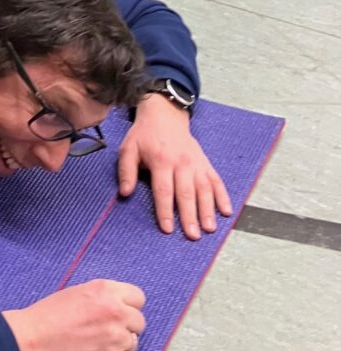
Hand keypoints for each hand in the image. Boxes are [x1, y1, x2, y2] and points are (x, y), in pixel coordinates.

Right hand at [3, 279, 145, 350]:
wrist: (31, 343)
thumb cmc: (47, 317)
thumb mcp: (76, 293)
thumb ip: (102, 297)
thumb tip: (120, 305)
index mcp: (105, 291)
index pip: (138, 297)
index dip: (128, 306)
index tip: (118, 313)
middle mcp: (115, 312)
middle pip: (139, 321)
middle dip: (125, 326)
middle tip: (104, 331)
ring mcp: (116, 338)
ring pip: (134, 343)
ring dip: (120, 345)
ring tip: (97, 345)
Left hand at [118, 94, 231, 239]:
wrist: (164, 115)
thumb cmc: (144, 135)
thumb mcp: (128, 149)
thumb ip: (126, 171)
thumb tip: (124, 193)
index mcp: (161, 161)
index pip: (163, 190)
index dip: (165, 210)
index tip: (167, 228)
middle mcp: (181, 163)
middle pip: (186, 193)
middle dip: (190, 216)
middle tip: (192, 235)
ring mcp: (196, 163)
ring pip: (204, 189)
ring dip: (208, 210)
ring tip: (209, 228)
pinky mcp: (205, 163)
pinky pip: (216, 181)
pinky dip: (223, 196)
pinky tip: (226, 211)